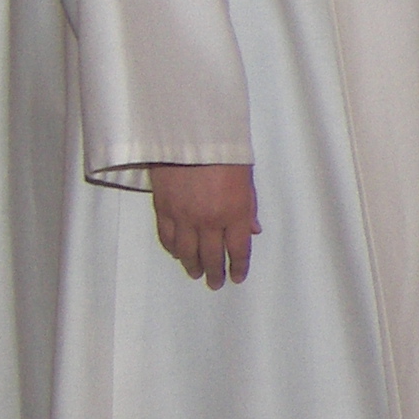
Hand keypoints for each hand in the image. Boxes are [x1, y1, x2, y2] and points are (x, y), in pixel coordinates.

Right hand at [148, 163, 257, 287]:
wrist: (191, 134)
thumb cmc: (225, 151)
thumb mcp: (246, 178)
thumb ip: (249, 207)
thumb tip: (254, 230)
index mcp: (236, 212)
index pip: (238, 249)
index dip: (238, 266)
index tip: (237, 277)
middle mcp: (210, 220)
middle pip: (212, 255)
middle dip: (215, 272)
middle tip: (215, 284)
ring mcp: (185, 216)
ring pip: (187, 251)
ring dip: (192, 265)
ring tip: (196, 273)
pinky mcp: (164, 208)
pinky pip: (167, 236)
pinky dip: (173, 248)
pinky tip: (177, 254)